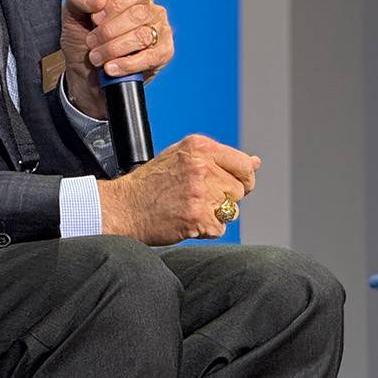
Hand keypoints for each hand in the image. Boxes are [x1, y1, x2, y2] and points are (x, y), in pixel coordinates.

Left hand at [61, 0, 174, 117]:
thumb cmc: (83, 41)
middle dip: (108, 32)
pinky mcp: (163, 54)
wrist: (84, 74)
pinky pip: (150, 57)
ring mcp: (161, 32)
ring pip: (142, 36)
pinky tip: (111, 67)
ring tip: (97, 57)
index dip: (114, 6)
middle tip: (91, 42)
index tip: (95, 19)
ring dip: (113, 49)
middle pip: (138, 15)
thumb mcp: (72, 14)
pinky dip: (127, 64)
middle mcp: (152, 11)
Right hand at [97, 135, 259, 243]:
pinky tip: (187, 221)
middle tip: (200, 199)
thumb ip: (219, 158)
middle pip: (239, 190)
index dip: (243, 179)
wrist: (122, 207)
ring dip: (216, 215)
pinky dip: (206, 230)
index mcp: (200, 147)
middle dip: (225, 198)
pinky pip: (219, 228)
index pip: (244, 164)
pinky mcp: (197, 217)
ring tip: (190, 208)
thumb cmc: (150, 184)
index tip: (234, 185)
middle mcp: (202, 166)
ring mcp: (200, 192)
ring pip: (231, 210)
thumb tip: (255, 162)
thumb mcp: (182, 157)